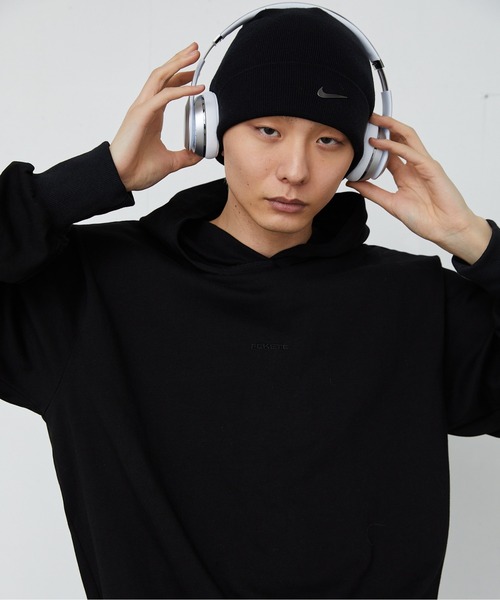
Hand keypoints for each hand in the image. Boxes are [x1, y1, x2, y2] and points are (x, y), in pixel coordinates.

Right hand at [110, 43, 204, 191]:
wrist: (121, 178)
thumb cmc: (137, 169)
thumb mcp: (170, 162)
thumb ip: (185, 156)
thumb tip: (199, 154)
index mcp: (151, 114)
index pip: (166, 87)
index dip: (180, 76)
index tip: (195, 71)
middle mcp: (146, 107)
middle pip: (163, 75)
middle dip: (179, 60)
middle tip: (196, 49)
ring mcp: (142, 109)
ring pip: (160, 77)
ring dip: (178, 64)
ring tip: (194, 54)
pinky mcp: (141, 115)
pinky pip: (164, 96)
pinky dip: (181, 90)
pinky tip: (196, 87)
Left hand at [347, 115, 491, 263]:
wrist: (446, 230)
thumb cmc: (425, 219)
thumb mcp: (390, 204)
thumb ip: (372, 192)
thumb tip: (352, 182)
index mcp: (405, 174)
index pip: (389, 152)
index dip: (376, 142)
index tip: (360, 135)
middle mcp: (414, 166)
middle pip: (400, 138)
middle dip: (384, 126)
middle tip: (367, 118)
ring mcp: (424, 165)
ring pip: (408, 138)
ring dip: (392, 127)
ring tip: (375, 120)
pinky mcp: (432, 168)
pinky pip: (412, 153)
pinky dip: (396, 147)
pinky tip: (381, 143)